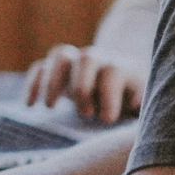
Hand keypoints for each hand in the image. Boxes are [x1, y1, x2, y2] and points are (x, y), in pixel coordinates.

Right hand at [22, 44, 145, 121]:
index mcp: (123, 69)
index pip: (114, 73)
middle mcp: (99, 60)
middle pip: (87, 58)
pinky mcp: (58, 69)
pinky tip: (29, 105)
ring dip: (52, 80)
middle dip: (82, 86)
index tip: (107, 119)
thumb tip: (139, 112)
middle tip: (85, 114)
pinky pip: (40, 67)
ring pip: (60, 55)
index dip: (109, 95)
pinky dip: (33, 83)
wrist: (124, 76)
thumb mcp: (145, 106)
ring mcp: (76, 61)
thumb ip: (144, 110)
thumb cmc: (135, 99)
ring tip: (50, 107)